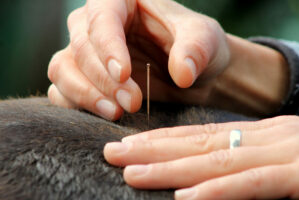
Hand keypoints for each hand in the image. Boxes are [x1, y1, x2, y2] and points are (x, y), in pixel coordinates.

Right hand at [47, 0, 229, 119]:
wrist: (193, 73)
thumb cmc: (197, 47)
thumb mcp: (205, 40)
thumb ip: (195, 50)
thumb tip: (182, 74)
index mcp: (121, 2)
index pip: (102, 18)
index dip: (108, 47)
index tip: (124, 75)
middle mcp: (97, 25)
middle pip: (80, 47)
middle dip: (104, 80)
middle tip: (133, 103)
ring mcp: (88, 54)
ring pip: (63, 69)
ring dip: (85, 94)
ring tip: (116, 113)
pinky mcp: (85, 79)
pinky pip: (62, 90)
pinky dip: (76, 104)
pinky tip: (103, 113)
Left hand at [104, 115, 298, 198]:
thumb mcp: (276, 158)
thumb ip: (244, 164)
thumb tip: (202, 178)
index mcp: (258, 135)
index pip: (199, 136)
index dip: (160, 141)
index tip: (127, 147)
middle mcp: (267, 138)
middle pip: (197, 144)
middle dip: (152, 150)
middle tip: (112, 153)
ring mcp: (287, 153)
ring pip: (217, 161)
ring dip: (172, 168)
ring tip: (132, 173)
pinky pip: (256, 183)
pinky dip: (220, 191)